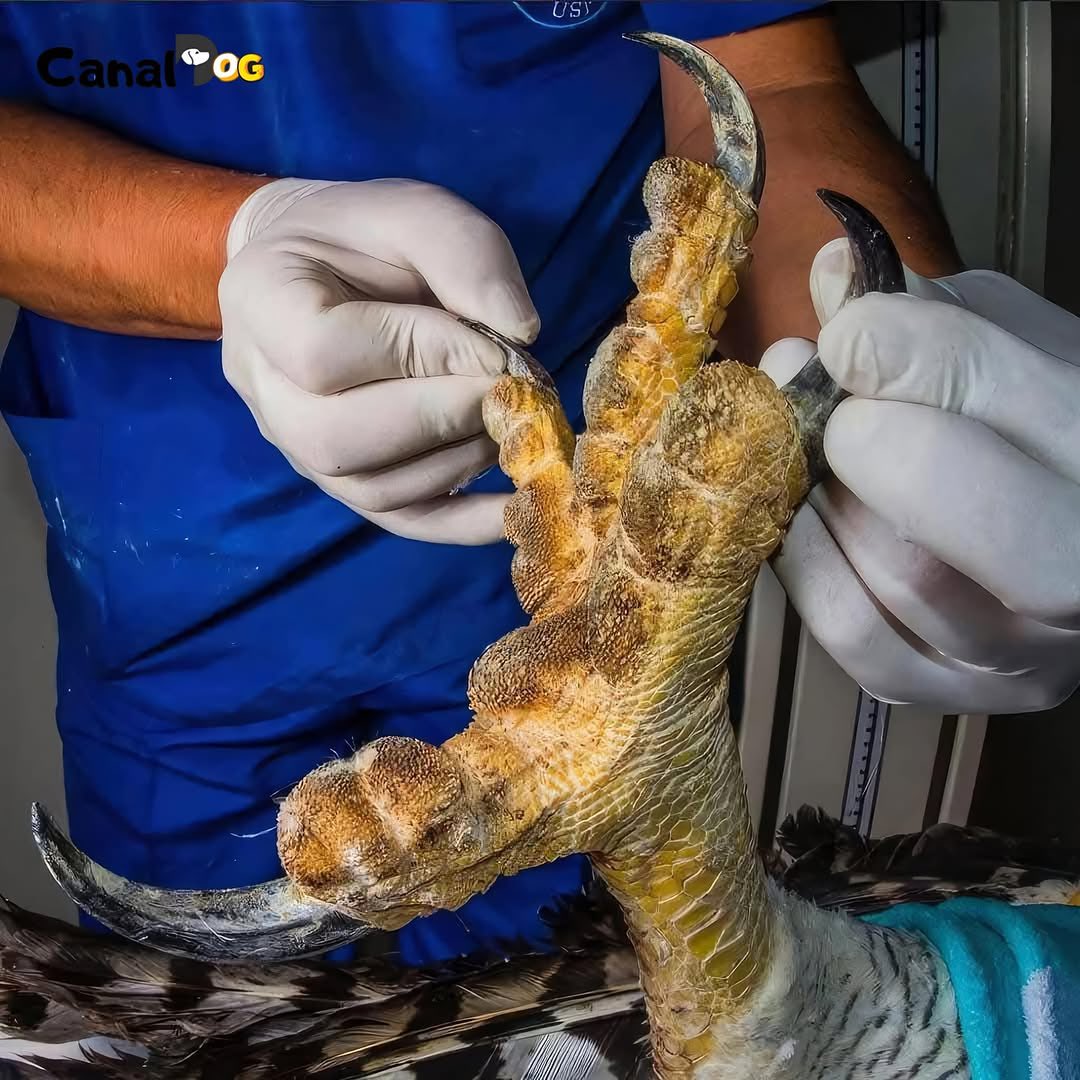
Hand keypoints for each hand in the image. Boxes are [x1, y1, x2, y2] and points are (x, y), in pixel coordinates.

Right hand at [218, 178, 539, 543]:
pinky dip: (464, 523)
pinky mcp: (344, 481)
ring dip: (461, 460)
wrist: (321, 269)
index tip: (493, 343)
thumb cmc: (365, 236)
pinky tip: (518, 508)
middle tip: (511, 392)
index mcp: (260, 300)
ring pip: (371, 489)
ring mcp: (297, 446)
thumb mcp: (414, 211)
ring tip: (511, 419)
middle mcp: (263, 387)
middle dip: (443, 419)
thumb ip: (465, 253)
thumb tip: (520, 332)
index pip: (325, 352)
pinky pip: (399, 520)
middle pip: (337, 439)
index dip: (420, 354)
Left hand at [760, 240, 1079, 712]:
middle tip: (834, 399)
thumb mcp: (1016, 348)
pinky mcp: (943, 691)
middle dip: (882, 444)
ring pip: (906, 576)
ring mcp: (1022, 655)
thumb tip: (835, 280)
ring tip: (808, 440)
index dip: (922, 357)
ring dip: (829, 493)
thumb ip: (936, 318)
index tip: (851, 328)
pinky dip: (806, 561)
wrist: (1054, 532)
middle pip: (990, 522)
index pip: (1038, 411)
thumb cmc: (1039, 426)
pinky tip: (800, 509)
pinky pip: (855, 633)